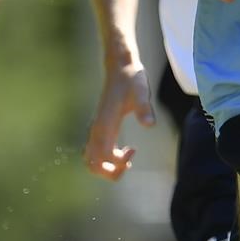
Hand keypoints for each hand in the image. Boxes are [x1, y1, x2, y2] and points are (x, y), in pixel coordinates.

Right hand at [84, 63, 155, 180]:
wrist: (120, 68)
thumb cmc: (131, 79)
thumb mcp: (141, 91)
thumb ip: (144, 107)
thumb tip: (149, 125)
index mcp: (104, 125)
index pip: (102, 157)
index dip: (117, 163)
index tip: (133, 151)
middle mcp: (96, 130)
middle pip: (92, 164)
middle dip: (109, 172)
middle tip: (129, 163)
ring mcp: (96, 130)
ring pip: (91, 160)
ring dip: (107, 167)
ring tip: (126, 159)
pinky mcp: (100, 129)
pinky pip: (95, 153)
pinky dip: (107, 160)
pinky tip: (124, 151)